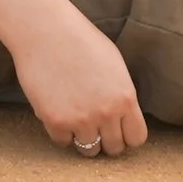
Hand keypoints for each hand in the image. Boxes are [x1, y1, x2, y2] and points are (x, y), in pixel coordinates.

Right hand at [12, 13, 148, 155]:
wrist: (46, 31)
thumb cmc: (80, 40)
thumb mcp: (114, 66)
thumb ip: (121, 94)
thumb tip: (124, 118)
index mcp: (126, 97)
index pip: (136, 138)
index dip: (126, 135)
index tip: (117, 129)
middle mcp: (107, 113)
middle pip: (114, 148)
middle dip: (105, 139)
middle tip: (94, 125)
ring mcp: (81, 119)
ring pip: (89, 150)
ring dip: (83, 138)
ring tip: (76, 119)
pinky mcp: (56, 121)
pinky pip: (63, 142)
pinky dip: (60, 131)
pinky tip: (58, 111)